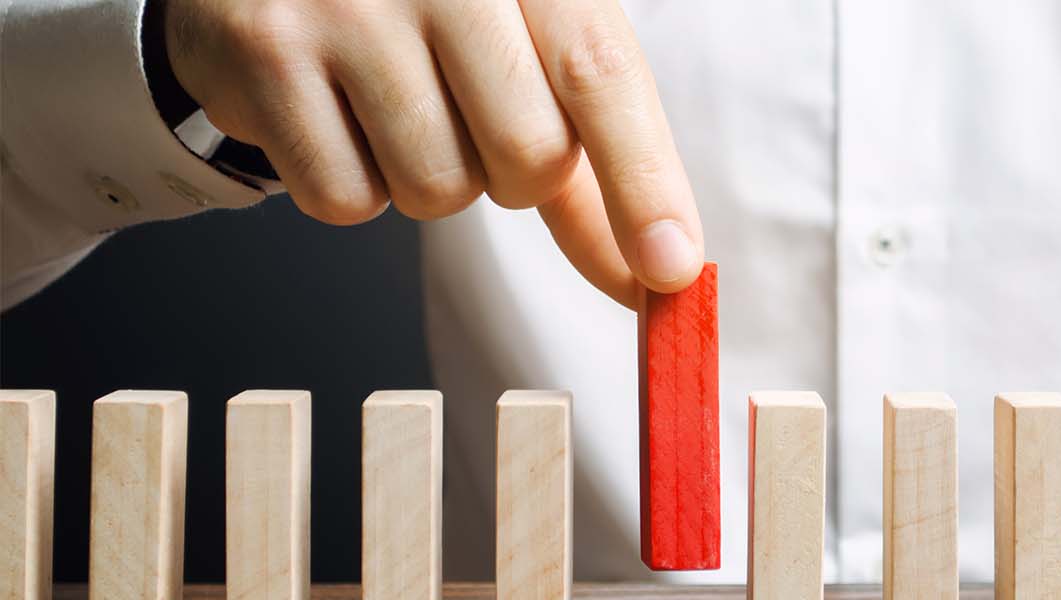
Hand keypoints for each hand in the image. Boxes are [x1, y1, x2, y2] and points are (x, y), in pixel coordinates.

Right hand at [165, 0, 704, 304]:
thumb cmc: (428, 5)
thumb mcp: (527, 42)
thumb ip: (593, 152)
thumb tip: (653, 271)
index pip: (599, 74)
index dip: (643, 181)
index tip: (669, 268)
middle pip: (527, 154)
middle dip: (516, 177)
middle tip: (474, 117)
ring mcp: (343, 7)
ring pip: (437, 190)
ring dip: (432, 180)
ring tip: (396, 101)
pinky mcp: (263, 53)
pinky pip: (345, 200)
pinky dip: (353, 185)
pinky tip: (336, 112)